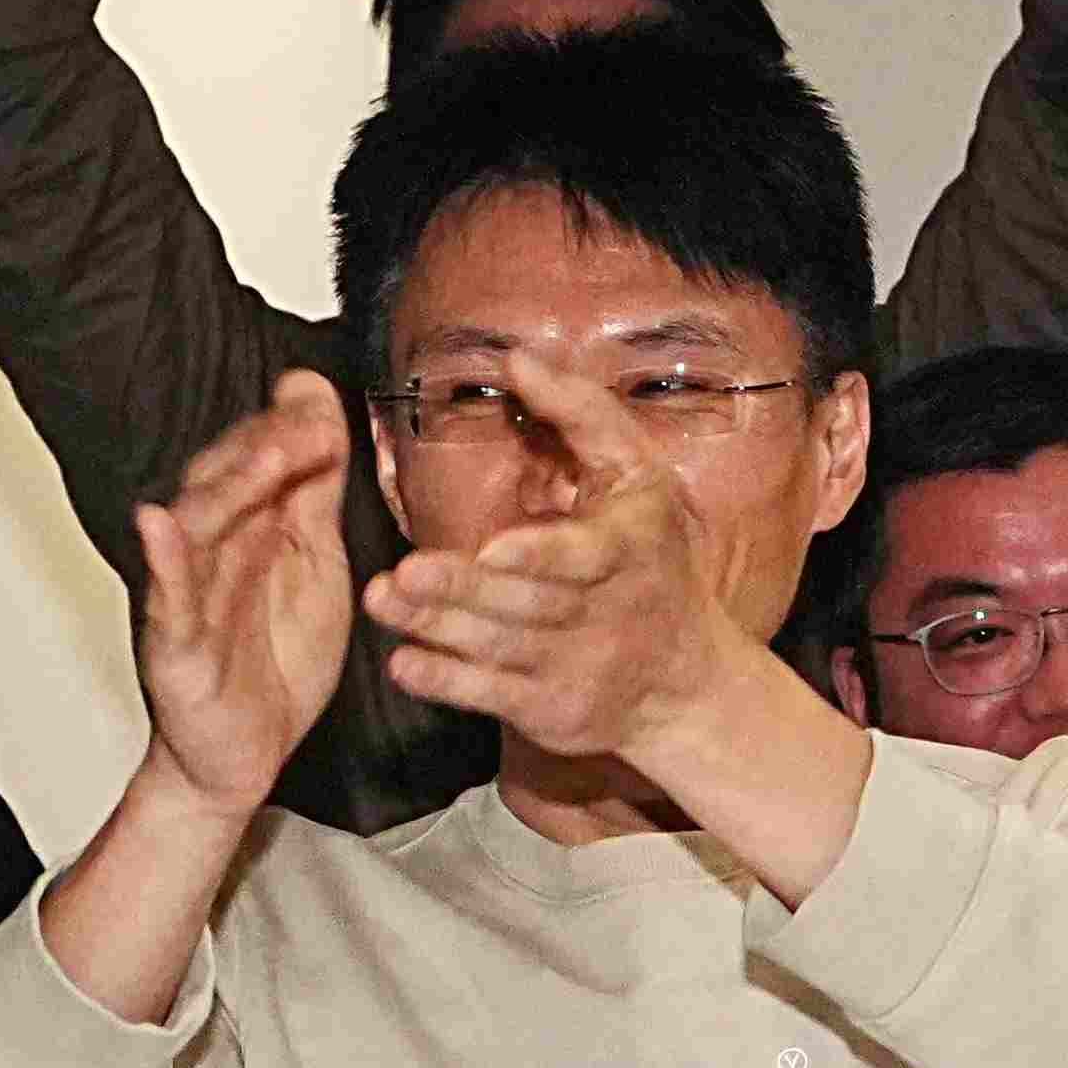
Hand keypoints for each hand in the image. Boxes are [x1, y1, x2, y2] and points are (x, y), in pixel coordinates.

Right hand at [128, 375, 358, 809]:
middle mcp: (211, 551)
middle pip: (224, 481)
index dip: (288, 427)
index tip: (319, 398)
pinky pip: (167, 598)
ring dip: (229, 487)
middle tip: (309, 421)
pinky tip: (159, 526)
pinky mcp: (175, 643)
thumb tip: (319, 411)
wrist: (245, 754)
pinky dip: (163, 560)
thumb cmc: (274, 659)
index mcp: (248, 530)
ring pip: (196, 527)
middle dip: (265, 445)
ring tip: (265, 457)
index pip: (258, 460)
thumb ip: (315, 494)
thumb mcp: (316, 564)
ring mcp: (189, 594)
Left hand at [365, 354, 772, 771]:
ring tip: (382, 602)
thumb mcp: (641, 476)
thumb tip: (518, 359)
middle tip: (405, 574)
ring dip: (437, 626)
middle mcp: (602, 612)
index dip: (540, 556)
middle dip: (464, 589)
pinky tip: (406, 664)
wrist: (684, 681)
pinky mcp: (548, 708)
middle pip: (526, 604)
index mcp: (629, 549)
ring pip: (500, 648)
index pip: (585, 558)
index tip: (495, 550)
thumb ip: (581, 414)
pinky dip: (448, 683)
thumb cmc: (652, 558)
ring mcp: (574, 666)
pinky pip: (491, 697)